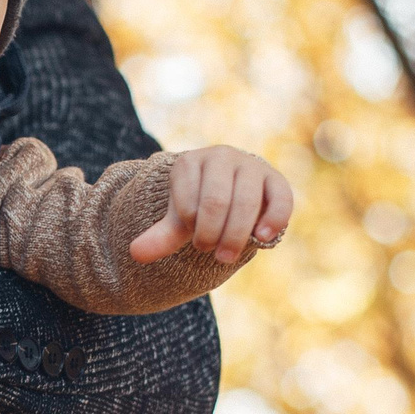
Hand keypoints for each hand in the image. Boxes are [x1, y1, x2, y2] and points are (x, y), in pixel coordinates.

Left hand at [129, 146, 293, 265]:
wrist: (229, 186)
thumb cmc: (199, 204)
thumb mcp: (179, 219)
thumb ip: (160, 236)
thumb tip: (135, 253)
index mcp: (190, 162)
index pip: (189, 202)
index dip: (191, 228)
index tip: (192, 237)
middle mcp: (221, 157)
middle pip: (217, 201)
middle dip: (213, 234)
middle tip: (211, 253)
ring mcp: (249, 165)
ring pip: (246, 201)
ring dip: (237, 234)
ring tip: (227, 256)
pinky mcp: (274, 178)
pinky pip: (280, 198)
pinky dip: (273, 220)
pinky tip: (262, 238)